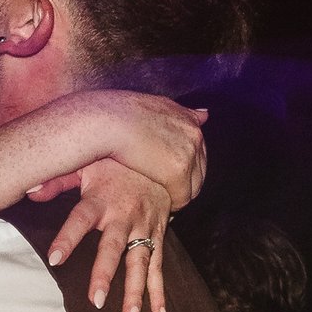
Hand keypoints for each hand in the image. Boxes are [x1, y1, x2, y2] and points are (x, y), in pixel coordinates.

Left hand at [28, 159, 173, 311]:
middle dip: (105, 274)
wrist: (158, 155)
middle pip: (113, 248)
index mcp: (101, 199)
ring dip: (135, 291)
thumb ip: (58, 180)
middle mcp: (124, 215)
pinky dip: (160, 292)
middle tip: (96, 300)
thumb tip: (28, 190)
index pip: (80, 220)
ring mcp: (144, 227)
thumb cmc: (114, 163)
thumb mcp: (85, 163)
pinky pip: (159, 266)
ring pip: (140, 262)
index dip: (68, 238)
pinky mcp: (158, 235)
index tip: (54, 258)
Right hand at [67, 90, 207, 209]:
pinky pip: (182, 198)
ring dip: (180, 194)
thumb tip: (206, 113)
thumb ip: (179, 113)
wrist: (106, 120)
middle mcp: (193, 134)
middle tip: (165, 191)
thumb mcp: (154, 106)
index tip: (168, 174)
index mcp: (187, 119)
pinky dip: (173, 205)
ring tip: (162, 200)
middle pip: (200, 170)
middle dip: (186, 182)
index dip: (184, 166)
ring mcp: (188, 152)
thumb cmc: (117, 115)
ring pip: (194, 186)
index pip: (198, 151)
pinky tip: (160, 205)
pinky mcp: (178, 171)